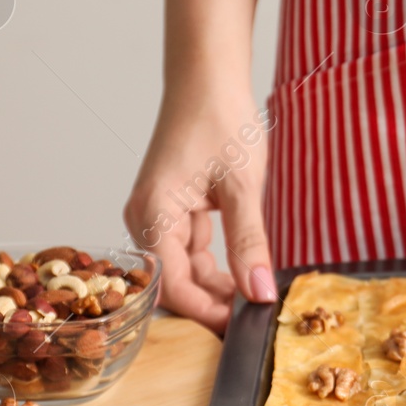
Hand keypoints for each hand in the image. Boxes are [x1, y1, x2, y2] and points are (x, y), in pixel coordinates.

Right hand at [123, 87, 275, 332]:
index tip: (241, 328)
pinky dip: (216, 262)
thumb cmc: (219, 118)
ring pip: (184, 268)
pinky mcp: (172, 208)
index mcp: (152, 214)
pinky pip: (190, 249)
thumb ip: (249, 243)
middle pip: (174, 282)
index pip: (173, 287)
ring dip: (217, 284)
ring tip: (256, 293)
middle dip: (213, 303)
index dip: (207, 313)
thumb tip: (259, 293)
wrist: (209, 77)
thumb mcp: (243, 186)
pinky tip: (245, 267)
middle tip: (255, 316)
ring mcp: (157, 214)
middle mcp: (145, 218)